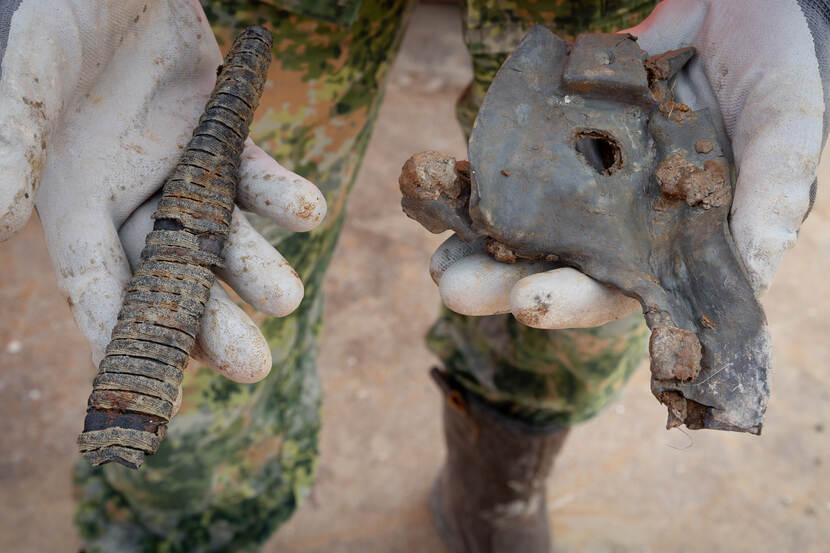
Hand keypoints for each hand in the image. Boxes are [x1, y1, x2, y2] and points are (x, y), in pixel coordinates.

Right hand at [0, 1, 325, 381]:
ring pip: (223, 236)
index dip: (123, 334)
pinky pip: (255, 176)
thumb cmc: (66, 18)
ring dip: (255, 269)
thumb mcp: (32, 73)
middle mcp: (133, 200)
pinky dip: (281, 195)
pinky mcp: (225, 139)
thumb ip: (14, 138)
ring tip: (286, 301)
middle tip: (252, 368)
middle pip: (172, 276)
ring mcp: (184, 172)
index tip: (159, 390)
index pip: (99, 283)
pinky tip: (309, 211)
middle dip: (209, 323)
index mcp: (76, 202)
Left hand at [431, 0, 823, 327]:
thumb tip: (754, 267)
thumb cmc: (782, 63)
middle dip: (506, 280)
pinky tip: (444, 186)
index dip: (577, 300)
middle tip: (456, 288)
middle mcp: (627, 211)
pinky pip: (516, 156)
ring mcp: (592, 170)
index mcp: (676, 230)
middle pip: (560, 261)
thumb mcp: (786, 124)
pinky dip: (481, 175)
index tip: (529, 306)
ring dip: (481, 240)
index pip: (623, 285)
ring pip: (528, 219)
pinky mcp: (564, 126)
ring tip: (439, 260)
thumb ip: (772, 192)